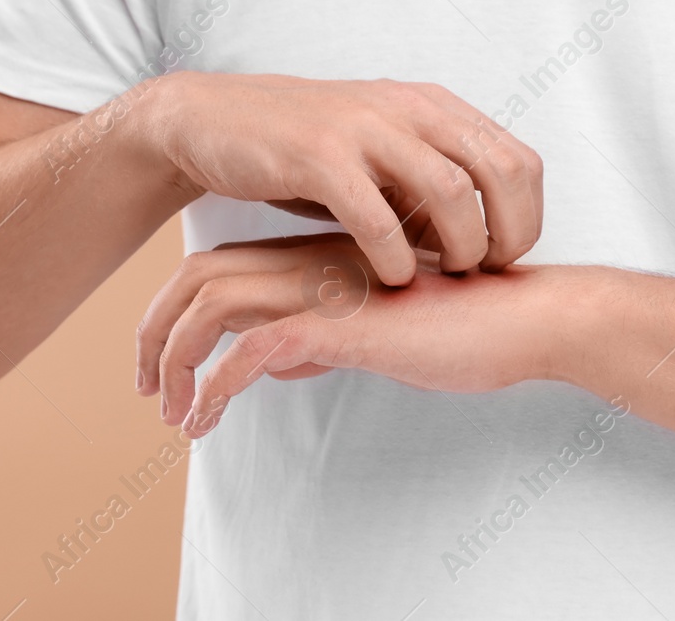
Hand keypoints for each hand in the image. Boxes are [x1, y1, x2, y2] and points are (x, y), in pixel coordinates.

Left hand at [134, 235, 573, 436]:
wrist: (531, 316)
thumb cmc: (473, 324)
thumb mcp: (385, 329)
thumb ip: (332, 336)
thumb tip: (286, 364)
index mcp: (324, 254)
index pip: (226, 263)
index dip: (182, 309)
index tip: (167, 362)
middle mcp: (315, 261)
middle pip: (201, 273)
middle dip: (154, 328)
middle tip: (143, 385)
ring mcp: (326, 288)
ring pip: (213, 303)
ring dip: (173, 358)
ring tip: (168, 412)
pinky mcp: (344, 324)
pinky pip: (253, 351)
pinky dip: (215, 386)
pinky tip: (205, 420)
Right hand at [140, 73, 542, 283]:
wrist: (213, 120)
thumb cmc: (307, 154)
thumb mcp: (383, 159)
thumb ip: (432, 192)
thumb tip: (482, 245)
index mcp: (434, 107)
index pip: (520, 160)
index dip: (527, 218)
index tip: (507, 258)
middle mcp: (410, 109)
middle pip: (501, 171)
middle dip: (507, 234)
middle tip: (486, 273)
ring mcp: (365, 128)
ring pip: (450, 190)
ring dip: (460, 246)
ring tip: (444, 276)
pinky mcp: (319, 156)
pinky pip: (377, 215)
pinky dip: (394, 255)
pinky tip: (390, 278)